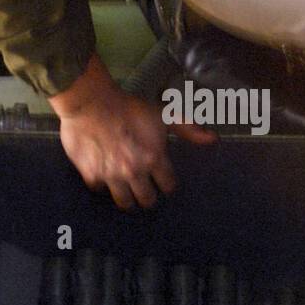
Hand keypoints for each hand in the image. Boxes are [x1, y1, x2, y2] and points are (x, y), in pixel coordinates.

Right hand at [49, 55, 215, 209]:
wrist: (91, 101)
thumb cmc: (128, 107)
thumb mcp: (162, 114)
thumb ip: (187, 128)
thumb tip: (213, 138)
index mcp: (154, 159)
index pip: (168, 187)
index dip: (167, 184)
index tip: (162, 179)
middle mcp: (135, 172)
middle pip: (148, 201)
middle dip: (148, 195)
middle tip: (144, 186)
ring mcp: (112, 176)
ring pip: (125, 203)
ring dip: (128, 197)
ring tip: (127, 188)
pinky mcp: (92, 175)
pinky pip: (100, 190)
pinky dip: (103, 185)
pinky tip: (104, 175)